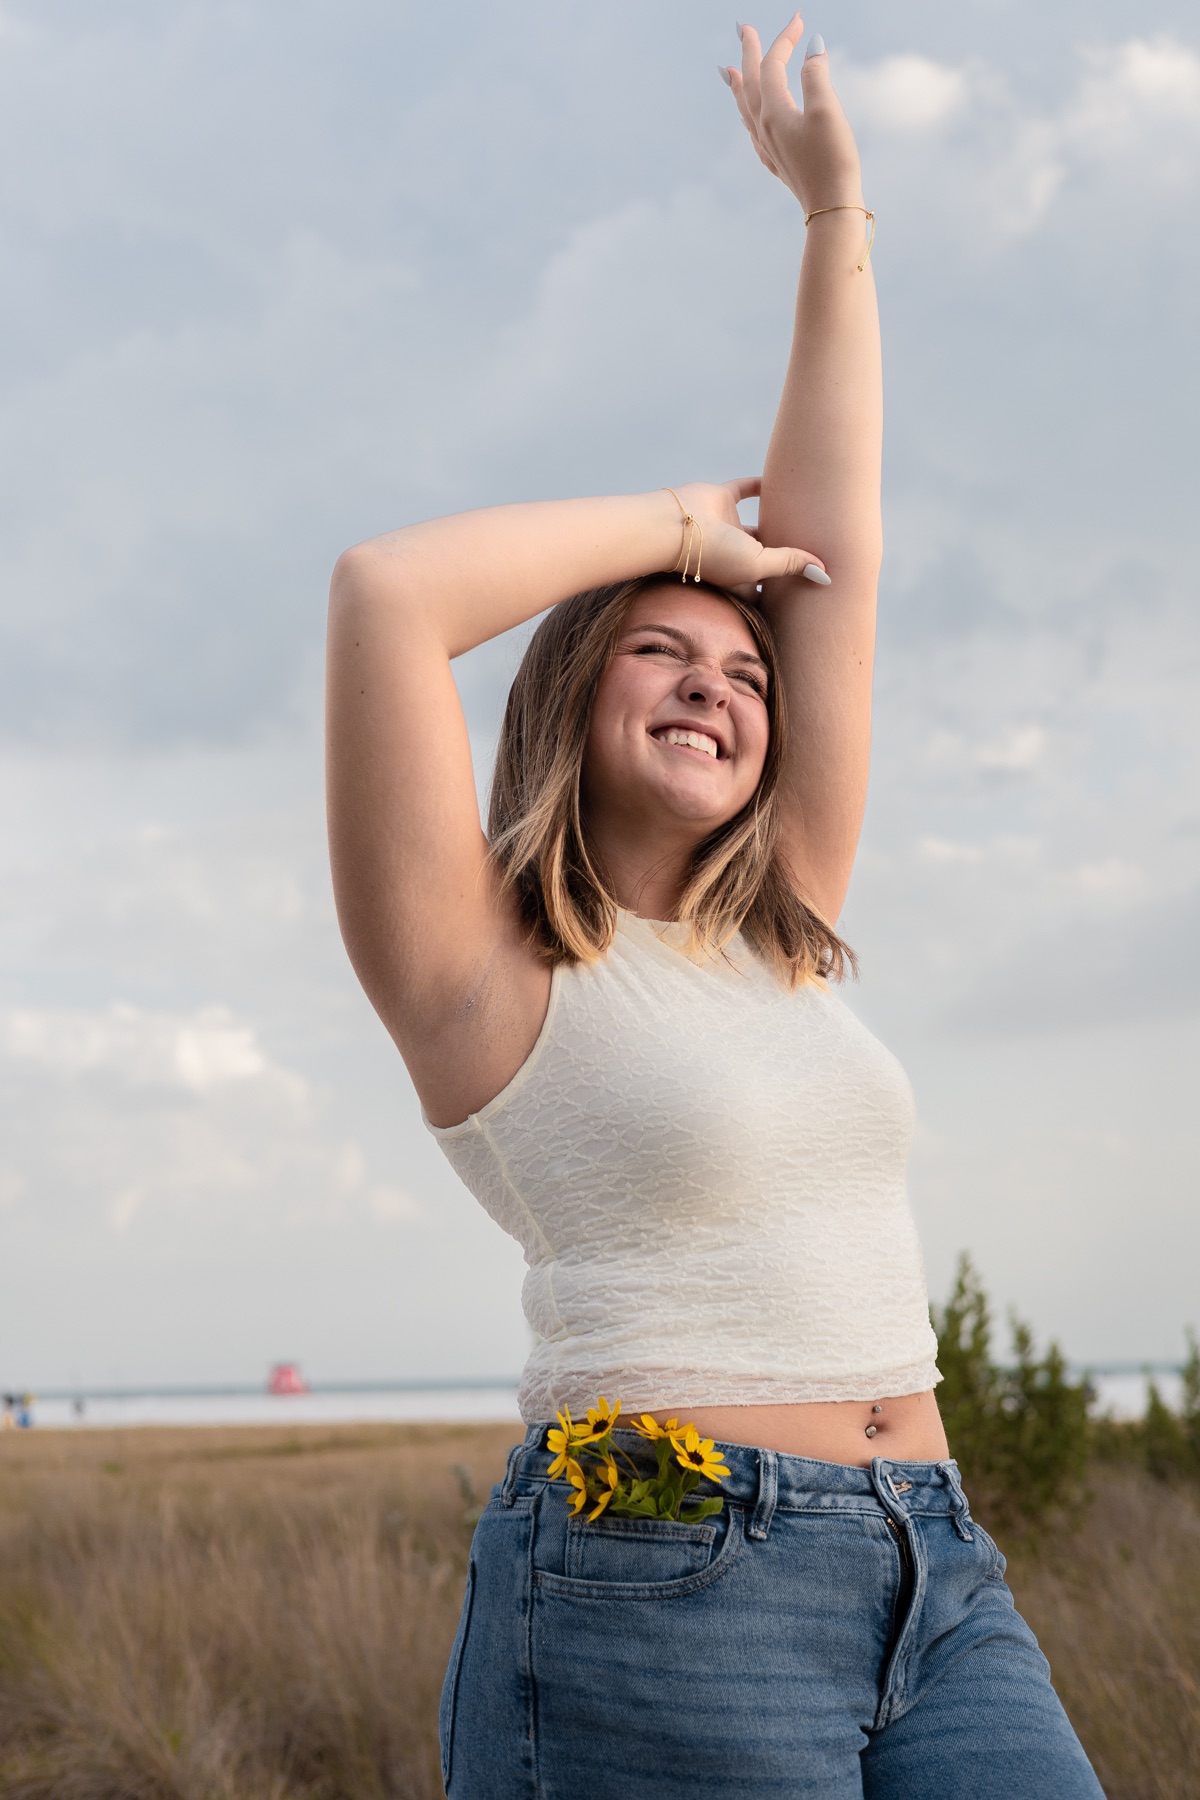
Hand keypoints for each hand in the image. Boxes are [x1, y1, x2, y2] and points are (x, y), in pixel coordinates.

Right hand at [665, 477, 827, 596]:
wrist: (676, 526)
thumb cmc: (715, 554)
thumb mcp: (759, 565)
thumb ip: (791, 564)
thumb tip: (826, 575)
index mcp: (743, 577)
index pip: (770, 583)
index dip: (789, 584)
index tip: (816, 583)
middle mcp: (737, 553)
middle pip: (770, 553)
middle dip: (790, 553)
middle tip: (820, 548)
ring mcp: (729, 526)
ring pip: (760, 522)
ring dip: (779, 519)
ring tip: (805, 516)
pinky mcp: (722, 500)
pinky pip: (745, 489)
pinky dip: (760, 485)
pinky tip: (781, 480)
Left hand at [721, 16, 862, 214]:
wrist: (830, 208)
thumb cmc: (832, 160)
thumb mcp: (827, 111)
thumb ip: (816, 76)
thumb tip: (813, 49)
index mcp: (773, 112)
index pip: (773, 66)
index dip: (785, 40)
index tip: (800, 19)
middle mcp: (763, 128)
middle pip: (750, 83)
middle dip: (749, 53)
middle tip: (744, 30)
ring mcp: (767, 147)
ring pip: (745, 108)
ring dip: (739, 85)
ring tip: (730, 71)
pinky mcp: (777, 162)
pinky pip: (752, 130)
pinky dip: (747, 114)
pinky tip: (749, 117)